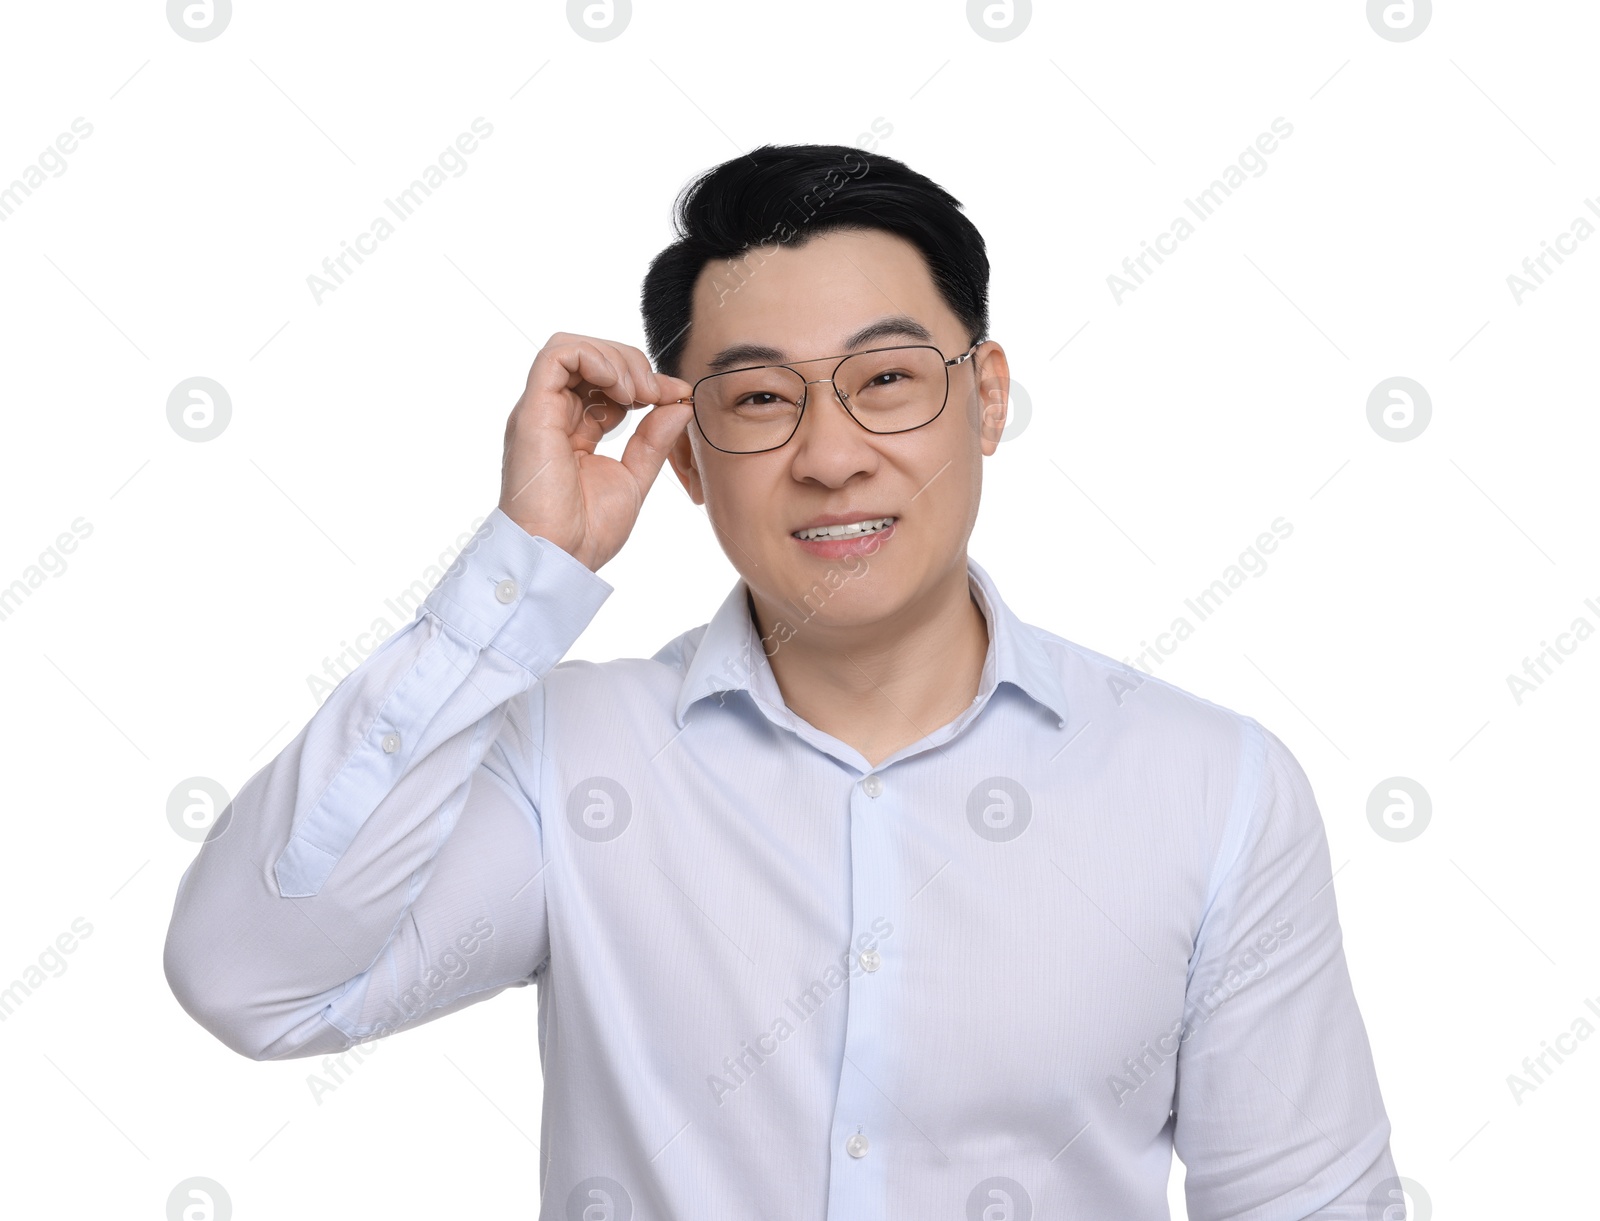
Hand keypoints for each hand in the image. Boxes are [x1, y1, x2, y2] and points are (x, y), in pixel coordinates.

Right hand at [498, 332, 694, 571]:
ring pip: (573, 348)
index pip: (606, 383)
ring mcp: (540, 410)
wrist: (559, 556)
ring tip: (640, 392)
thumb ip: (653, 440)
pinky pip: (558, 355)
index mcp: (573, 430)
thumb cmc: (586, 531)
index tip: (676, 396)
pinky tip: (622, 389)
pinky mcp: (532, 410)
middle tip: (658, 393)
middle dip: (632, 364)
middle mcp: (553, 414)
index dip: (644, 380)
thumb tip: (678, 404)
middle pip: (590, 358)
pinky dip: (595, 357)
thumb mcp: (633, 477)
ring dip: (616, 359)